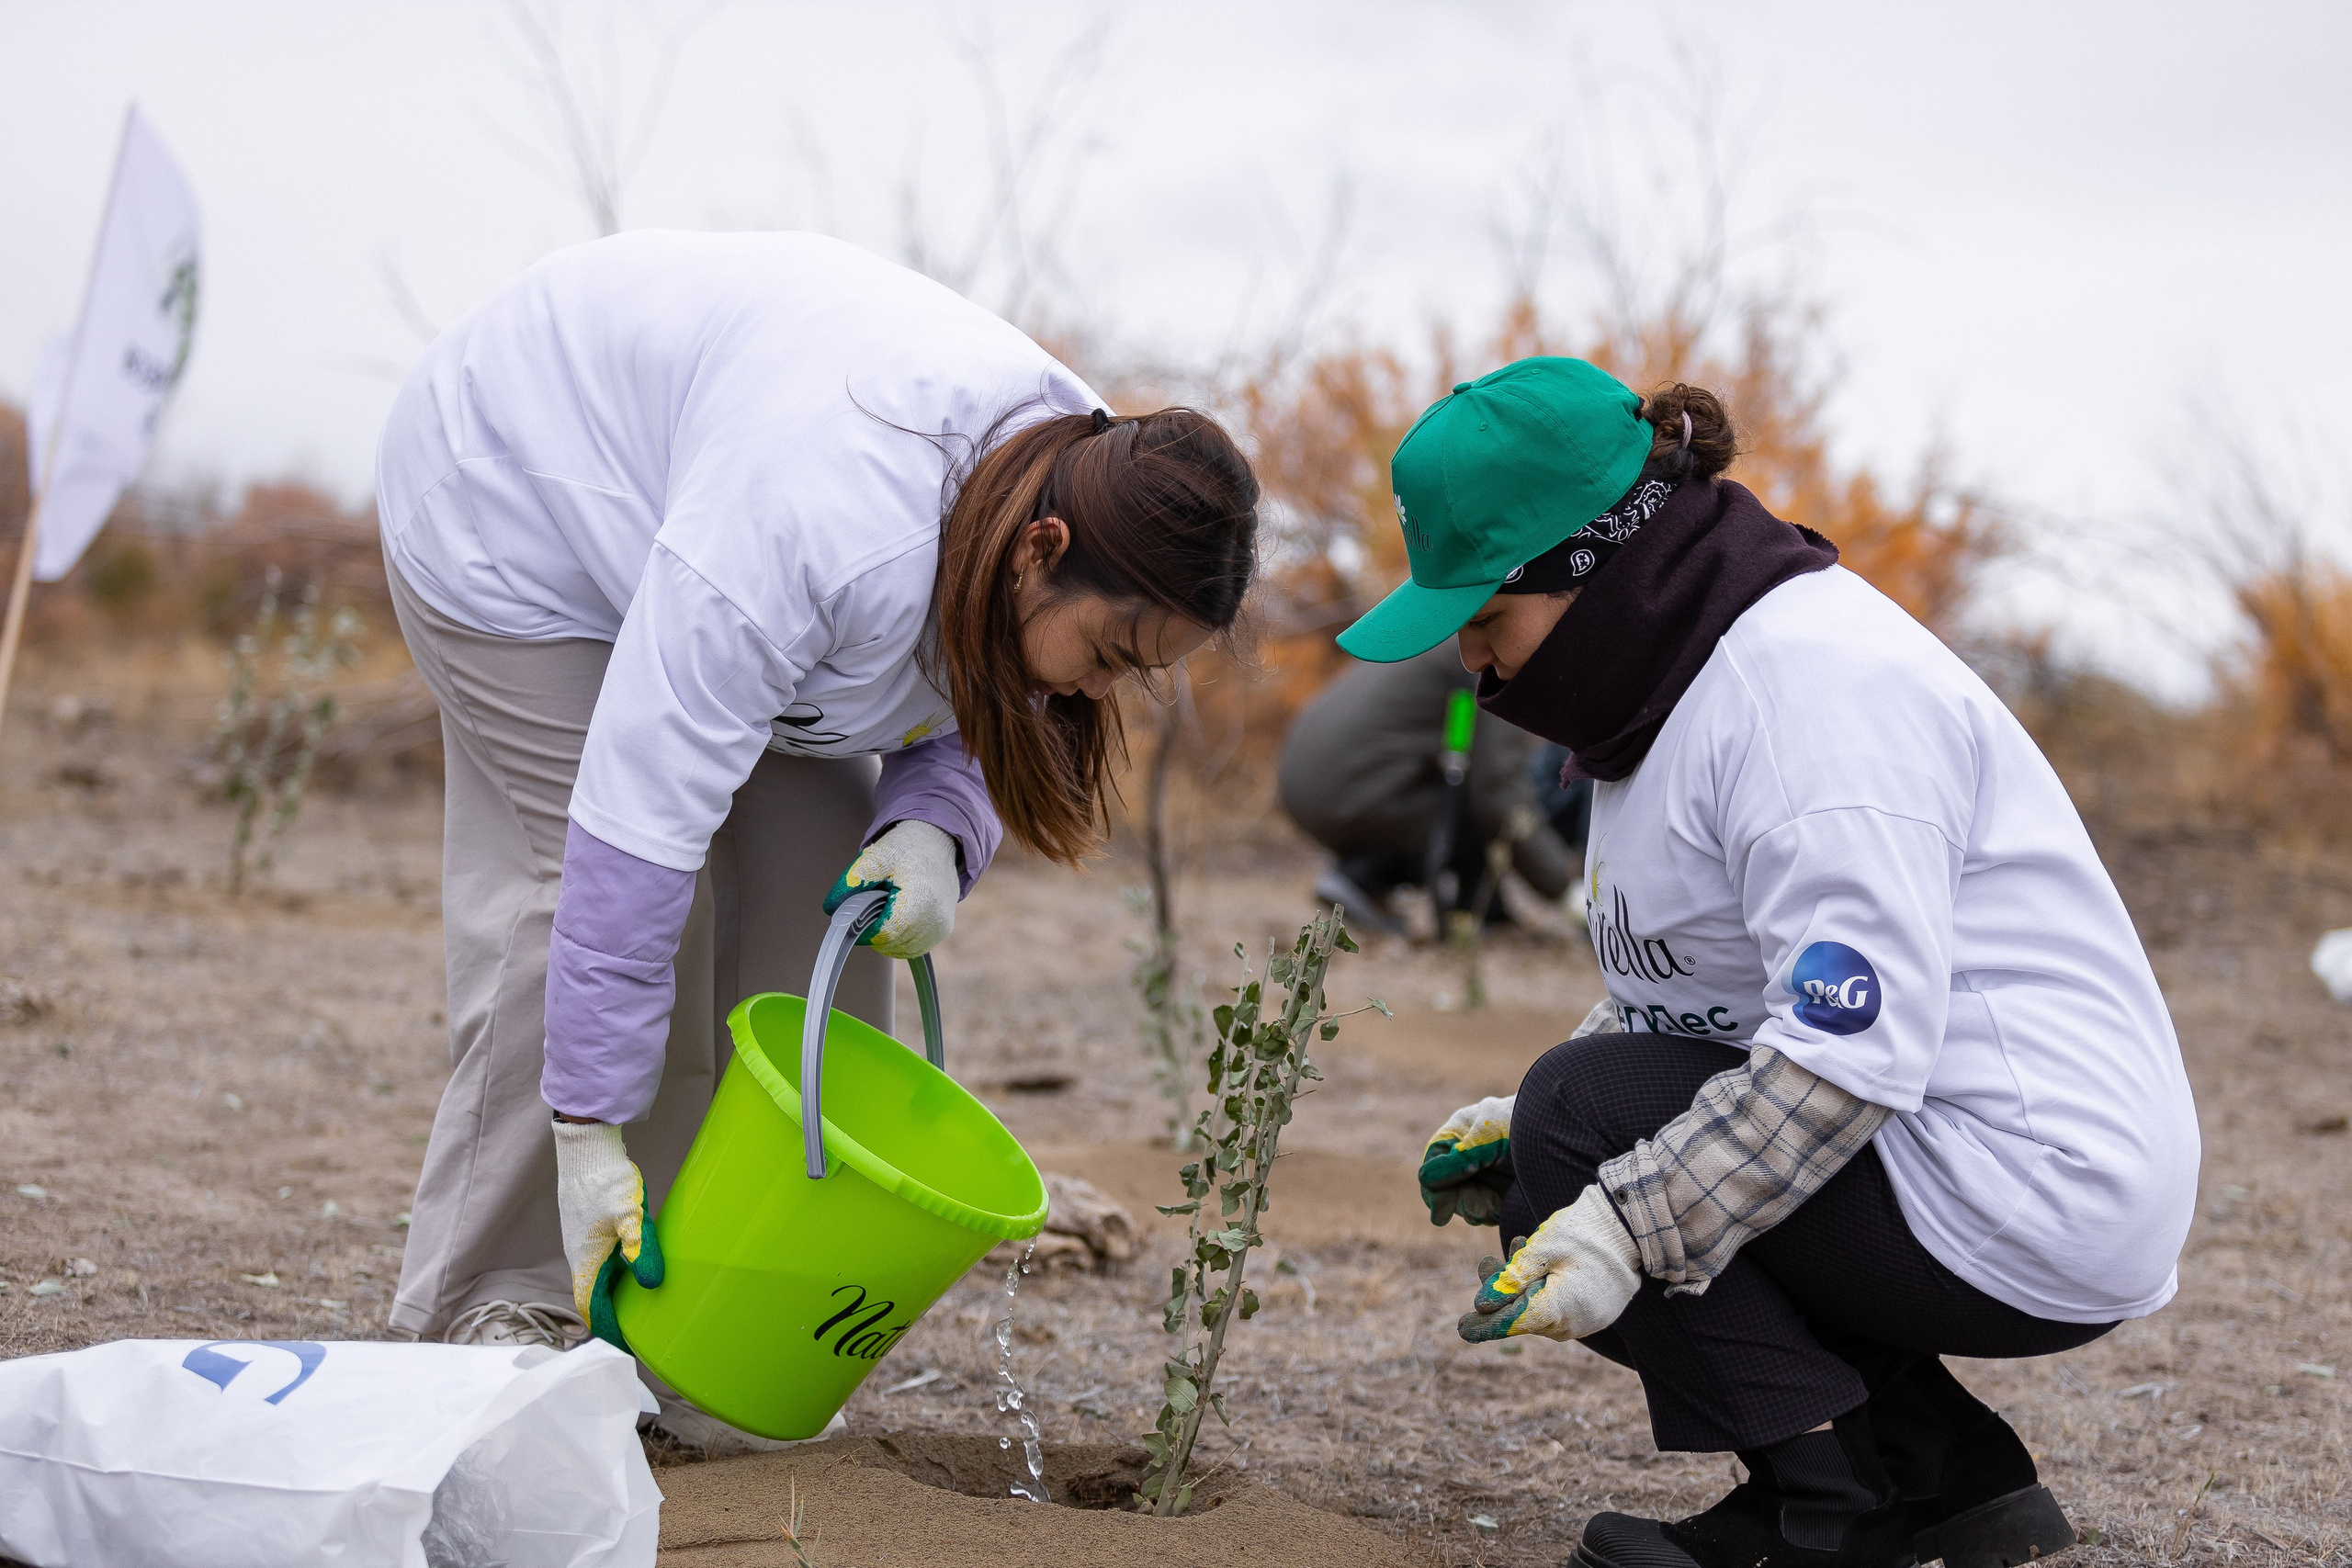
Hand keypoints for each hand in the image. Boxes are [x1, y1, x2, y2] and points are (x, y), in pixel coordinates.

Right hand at [553, 1119, 663, 1348]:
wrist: (586, 1149)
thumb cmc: (605, 1182)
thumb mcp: (630, 1217)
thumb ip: (640, 1251)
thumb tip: (651, 1283)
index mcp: (585, 1262)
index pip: (592, 1309)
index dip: (610, 1332)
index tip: (629, 1347)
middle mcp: (579, 1257)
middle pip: (594, 1298)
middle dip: (615, 1318)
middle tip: (640, 1331)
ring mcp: (583, 1242)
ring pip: (597, 1279)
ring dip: (615, 1296)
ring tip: (640, 1307)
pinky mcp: (589, 1229)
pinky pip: (601, 1263)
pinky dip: (615, 1276)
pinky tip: (634, 1270)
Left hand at [825, 820, 958, 958]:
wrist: (937, 843)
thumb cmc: (907, 848)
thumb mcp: (876, 857)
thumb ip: (852, 881)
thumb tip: (831, 908)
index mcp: (921, 898)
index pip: (885, 933)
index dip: (863, 930)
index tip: (854, 917)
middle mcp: (935, 919)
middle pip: (891, 943)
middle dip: (873, 930)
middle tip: (870, 905)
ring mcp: (941, 928)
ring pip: (900, 949)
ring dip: (884, 936)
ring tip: (885, 908)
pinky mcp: (942, 932)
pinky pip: (912, 947)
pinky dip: (897, 938)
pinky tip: (894, 916)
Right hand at [1419, 1094, 1515, 1226]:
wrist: (1576, 1132)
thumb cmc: (1528, 1125)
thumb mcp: (1488, 1138)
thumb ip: (1456, 1160)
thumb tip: (1425, 1180)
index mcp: (1464, 1131)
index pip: (1435, 1163)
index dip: (1434, 1188)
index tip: (1441, 1212)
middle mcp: (1473, 1152)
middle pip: (1448, 1186)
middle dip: (1461, 1202)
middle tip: (1480, 1212)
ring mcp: (1492, 1171)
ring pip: (1467, 1200)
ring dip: (1477, 1210)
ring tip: (1495, 1208)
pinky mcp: (1510, 1189)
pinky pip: (1488, 1208)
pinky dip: (1492, 1213)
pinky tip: (1503, 1210)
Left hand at [1458, 1184, 1639, 1342]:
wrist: (1631, 1225)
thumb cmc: (1584, 1233)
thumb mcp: (1540, 1249)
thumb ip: (1511, 1279)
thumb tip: (1483, 1304)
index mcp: (1560, 1309)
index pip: (1514, 1323)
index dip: (1486, 1325)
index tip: (1462, 1328)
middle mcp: (1575, 1323)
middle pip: (1526, 1315)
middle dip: (1503, 1292)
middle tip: (1485, 1264)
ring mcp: (1589, 1320)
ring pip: (1542, 1308)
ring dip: (1523, 1285)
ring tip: (1511, 1250)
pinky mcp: (1596, 1311)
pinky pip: (1561, 1305)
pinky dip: (1544, 1286)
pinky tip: (1536, 1261)